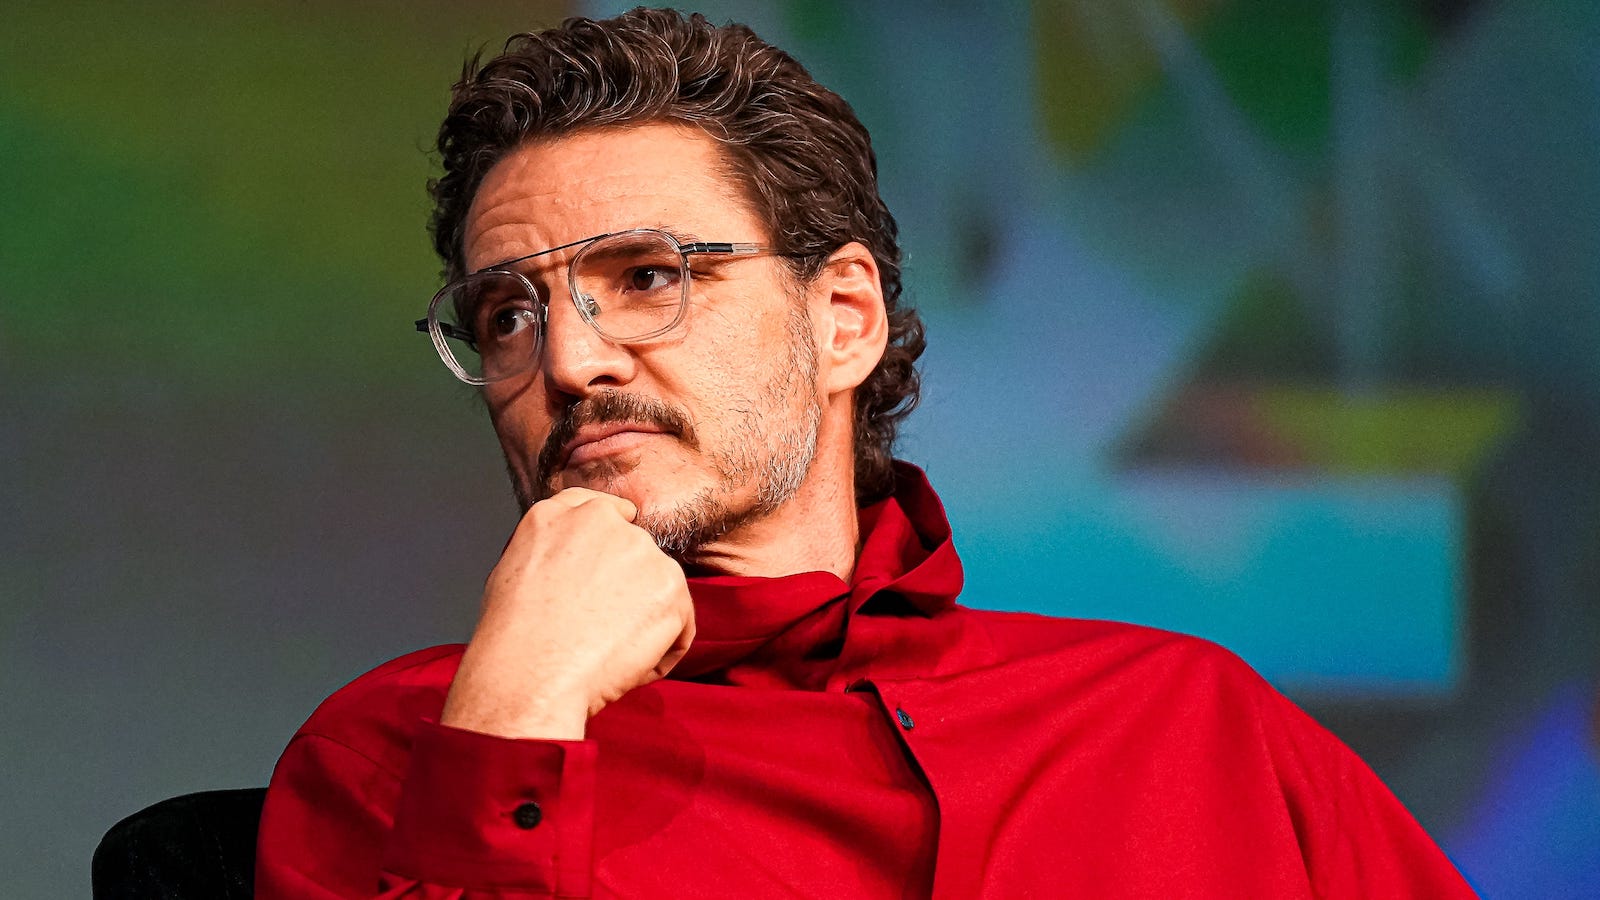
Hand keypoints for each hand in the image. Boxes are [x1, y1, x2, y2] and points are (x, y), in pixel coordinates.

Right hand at [439, 488, 694, 739]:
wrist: (530, 675)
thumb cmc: (513, 639)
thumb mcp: (513, 571)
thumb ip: (554, 551)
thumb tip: (576, 565)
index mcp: (559, 514)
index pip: (603, 511)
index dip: (611, 543)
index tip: (609, 568)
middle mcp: (605, 522)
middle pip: (635, 555)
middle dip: (627, 590)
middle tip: (598, 629)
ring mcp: (642, 550)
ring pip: (658, 591)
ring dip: (643, 620)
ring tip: (604, 650)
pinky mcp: (670, 585)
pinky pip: (679, 625)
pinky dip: (661, 651)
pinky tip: (625, 663)